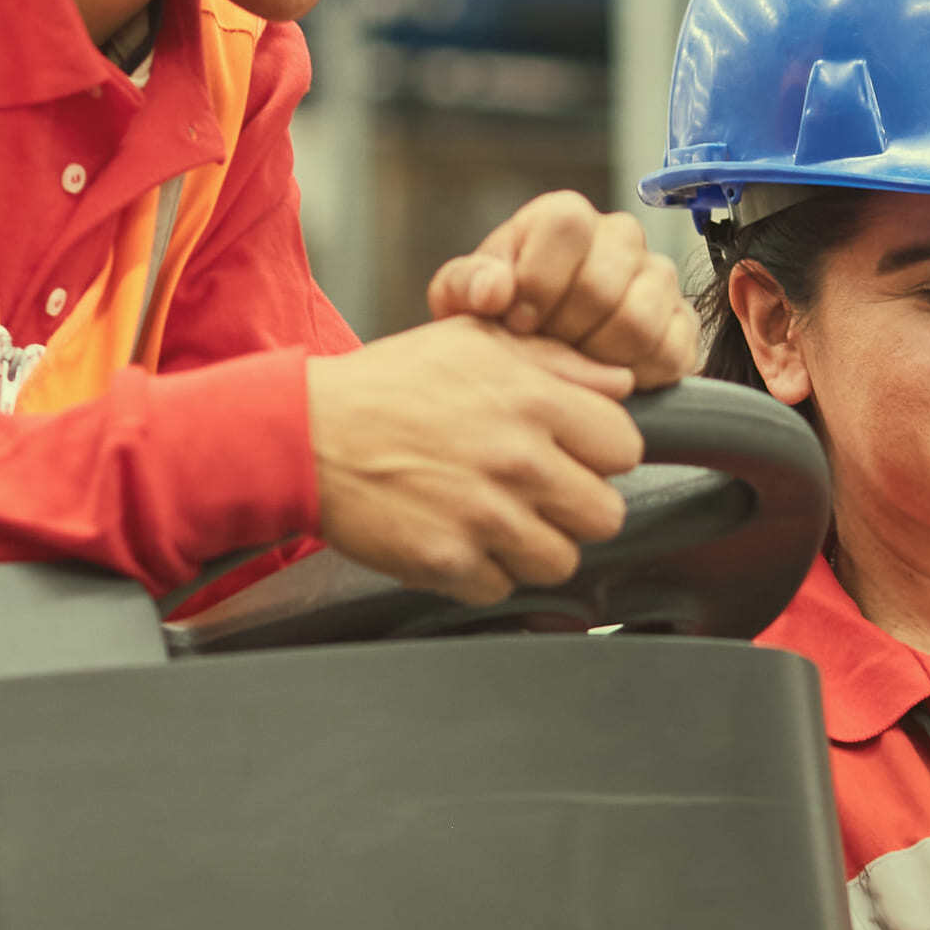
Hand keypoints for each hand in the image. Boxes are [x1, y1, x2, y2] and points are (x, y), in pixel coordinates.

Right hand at [308, 317, 643, 601]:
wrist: (304, 434)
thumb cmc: (386, 385)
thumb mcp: (472, 341)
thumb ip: (556, 359)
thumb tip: (622, 381)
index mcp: (532, 399)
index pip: (625, 447)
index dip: (600, 454)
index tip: (572, 456)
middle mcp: (517, 460)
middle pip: (605, 515)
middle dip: (575, 508)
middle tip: (537, 496)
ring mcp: (484, 516)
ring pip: (561, 561)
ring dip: (533, 547)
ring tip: (496, 521)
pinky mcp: (448, 561)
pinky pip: (501, 588)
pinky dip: (482, 573)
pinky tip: (457, 538)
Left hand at [427, 190, 695, 388]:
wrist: (539, 353)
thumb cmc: (500, 317)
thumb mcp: (463, 299)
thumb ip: (467, 285)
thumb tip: (494, 290)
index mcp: (565, 218)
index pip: (568, 227)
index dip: (539, 282)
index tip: (519, 322)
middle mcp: (620, 237)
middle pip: (602, 285)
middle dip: (564, 332)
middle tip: (546, 351)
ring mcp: (658, 278)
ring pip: (639, 321)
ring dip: (597, 358)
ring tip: (573, 365)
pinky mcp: (684, 323)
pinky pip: (670, 352)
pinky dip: (634, 376)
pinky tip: (605, 376)